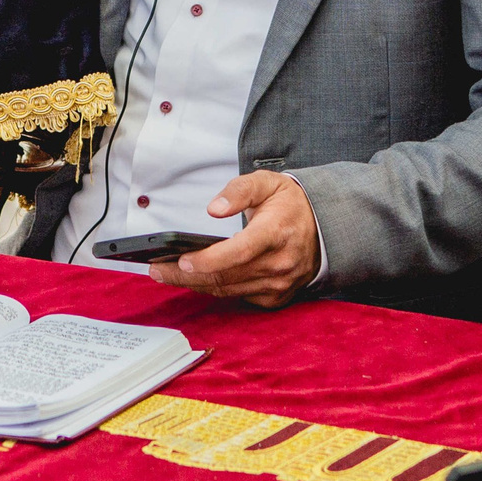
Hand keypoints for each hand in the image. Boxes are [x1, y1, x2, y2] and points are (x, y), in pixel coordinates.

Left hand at [149, 172, 322, 306]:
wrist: (324, 229)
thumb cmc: (291, 205)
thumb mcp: (268, 183)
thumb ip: (239, 191)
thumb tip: (213, 209)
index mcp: (277, 233)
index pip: (238, 252)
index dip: (207, 260)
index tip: (180, 259)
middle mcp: (280, 263)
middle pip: (225, 276)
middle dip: (185, 275)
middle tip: (157, 269)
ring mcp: (279, 284)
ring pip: (227, 290)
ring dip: (194, 284)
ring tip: (167, 274)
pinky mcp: (276, 297)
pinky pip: (238, 296)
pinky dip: (215, 288)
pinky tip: (196, 279)